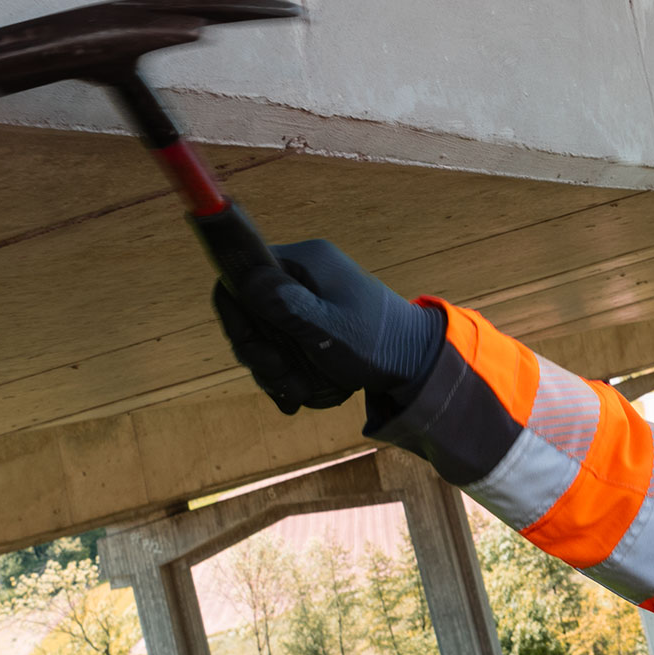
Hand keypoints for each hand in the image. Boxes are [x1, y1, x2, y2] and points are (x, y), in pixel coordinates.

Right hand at [212, 240, 444, 414]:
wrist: (419, 362)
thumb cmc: (377, 344)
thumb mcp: (327, 329)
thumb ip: (286, 306)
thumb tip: (245, 279)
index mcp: (306, 260)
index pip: (242, 274)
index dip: (235, 314)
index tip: (249, 348)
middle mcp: (305, 273)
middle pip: (250, 310)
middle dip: (260, 353)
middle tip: (281, 380)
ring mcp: (310, 298)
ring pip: (266, 334)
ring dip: (276, 369)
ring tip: (301, 394)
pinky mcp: (316, 322)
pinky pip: (285, 344)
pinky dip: (289, 371)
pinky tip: (303, 393)